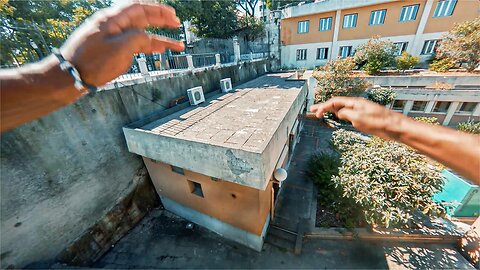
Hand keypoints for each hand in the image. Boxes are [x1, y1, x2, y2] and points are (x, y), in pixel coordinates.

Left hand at [59, 2, 184, 86]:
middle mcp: (113, 26)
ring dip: (159, 39)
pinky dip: (148, 47)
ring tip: (176, 44)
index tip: (173, 14)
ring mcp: (112, 38)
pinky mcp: (111, 50)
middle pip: (141, 18)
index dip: (158, 10)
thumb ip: (138, 39)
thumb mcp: (119, 50)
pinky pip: (134, 45)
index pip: (139, 8)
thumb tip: (148, 38)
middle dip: (161, 21)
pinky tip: (159, 50)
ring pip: (140, 34)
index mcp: (112, 19)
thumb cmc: (91, 63)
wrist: (69, 76)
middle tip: (176, 23)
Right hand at [310, 97, 404, 139]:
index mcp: (355, 102)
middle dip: (324, 106)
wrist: (396, 127)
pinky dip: (339, 114)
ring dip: (330, 110)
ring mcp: (360, 111)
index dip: (324, 107)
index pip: (335, 102)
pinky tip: (337, 117)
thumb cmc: (380, 122)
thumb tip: (339, 113)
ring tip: (321, 113)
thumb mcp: (359, 118)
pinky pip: (348, 114)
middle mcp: (357, 105)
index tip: (316, 114)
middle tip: (312, 109)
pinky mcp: (364, 118)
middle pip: (337, 103)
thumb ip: (346, 114)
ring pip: (342, 109)